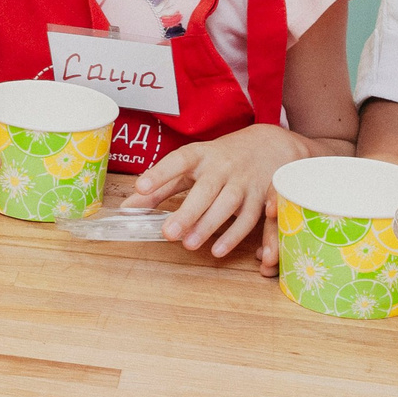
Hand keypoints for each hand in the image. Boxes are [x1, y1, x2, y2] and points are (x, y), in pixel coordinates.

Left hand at [123, 124, 310, 269]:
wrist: (269, 145)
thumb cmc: (219, 159)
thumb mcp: (190, 166)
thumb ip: (160, 187)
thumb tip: (128, 208)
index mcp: (200, 154)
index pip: (178, 160)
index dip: (159, 173)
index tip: (140, 187)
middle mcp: (222, 166)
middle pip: (206, 188)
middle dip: (188, 211)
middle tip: (168, 233)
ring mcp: (243, 181)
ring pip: (227, 204)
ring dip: (208, 225)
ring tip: (188, 244)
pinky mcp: (260, 198)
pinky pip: (248, 219)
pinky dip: (234, 236)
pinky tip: (217, 250)